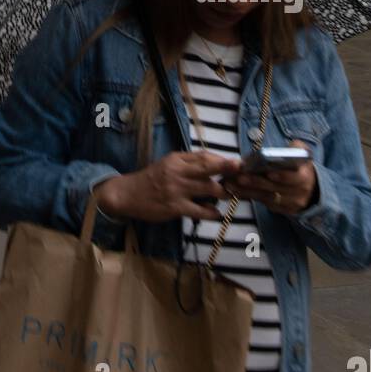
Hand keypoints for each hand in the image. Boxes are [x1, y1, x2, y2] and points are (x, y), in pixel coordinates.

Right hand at [96, 151, 240, 223]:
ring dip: (223, 193)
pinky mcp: (175, 207)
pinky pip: (199, 211)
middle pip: (207, 168)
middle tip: (243, 170)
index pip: (203, 156)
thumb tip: (213, 165)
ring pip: (208, 189)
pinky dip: (212, 213)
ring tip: (231, 196)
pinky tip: (217, 214)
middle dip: (227, 169)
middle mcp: (177, 172)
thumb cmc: (151, 179)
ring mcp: (176, 190)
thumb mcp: (167, 165)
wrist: (127, 194)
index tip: (237, 163)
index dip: (221, 160)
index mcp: (176, 159)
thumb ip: (187, 163)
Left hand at [225, 140, 316, 215]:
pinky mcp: (282, 210)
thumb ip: (296, 148)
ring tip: (230, 184)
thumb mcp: (302, 153)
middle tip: (239, 177)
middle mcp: (299, 193)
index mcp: (304, 177)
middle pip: (275, 189)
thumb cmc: (301, 166)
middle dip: (256, 183)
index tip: (269, 173)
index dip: (282, 176)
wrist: (312, 189)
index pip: (294, 178)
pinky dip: (249, 197)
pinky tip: (235, 191)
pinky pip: (264, 204)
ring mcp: (290, 204)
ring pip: (267, 198)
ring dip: (247, 191)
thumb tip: (285, 149)